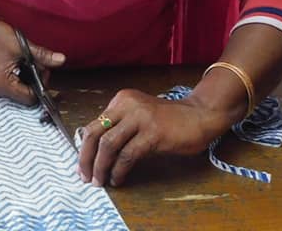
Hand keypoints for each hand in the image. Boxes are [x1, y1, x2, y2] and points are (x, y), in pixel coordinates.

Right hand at [0, 18, 65, 104]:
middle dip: (34, 82)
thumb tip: (61, 60)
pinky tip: (18, 66)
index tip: (42, 70)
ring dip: (26, 80)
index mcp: (1, 83)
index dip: (40, 85)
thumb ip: (43, 56)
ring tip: (24, 63)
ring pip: (18, 92)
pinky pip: (10, 87)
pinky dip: (18, 78)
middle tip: (35, 64)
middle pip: (24, 96)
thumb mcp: (22, 45)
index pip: (29, 98)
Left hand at [77, 89, 229, 187]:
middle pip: (95, 133)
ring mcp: (140, 118)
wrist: (199, 115)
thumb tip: (96, 151)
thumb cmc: (169, 120)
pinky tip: (117, 178)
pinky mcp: (153, 133)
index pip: (94, 124)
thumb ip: (120, 126)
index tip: (82, 165)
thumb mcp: (139, 115)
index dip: (84, 148)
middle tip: (85, 176)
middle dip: (86, 158)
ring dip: (100, 167)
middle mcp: (127, 105)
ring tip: (100, 181)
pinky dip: (119, 170)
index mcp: (121, 99)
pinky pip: (128, 155)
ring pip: (109, 145)